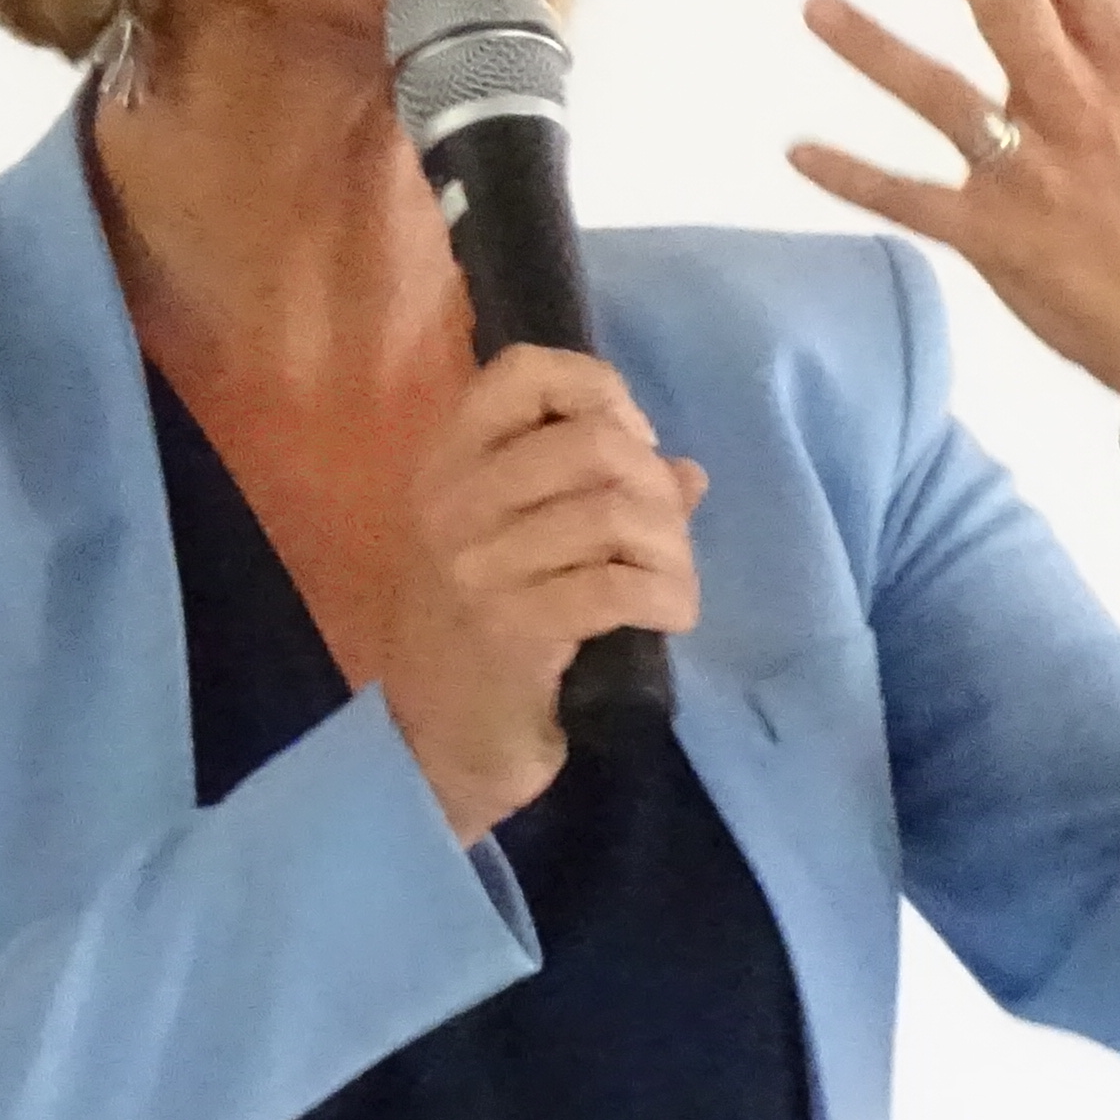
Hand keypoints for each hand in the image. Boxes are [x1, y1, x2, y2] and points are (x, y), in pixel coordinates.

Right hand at [374, 347, 709, 843]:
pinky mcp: (510, 629)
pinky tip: (669, 615)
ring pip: (615, 512)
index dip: (598, 390)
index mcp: (446, 466)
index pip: (522, 372)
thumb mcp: (517, 549)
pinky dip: (667, 596)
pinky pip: (618, 586)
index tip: (629, 443)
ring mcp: (475, 566)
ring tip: (669, 581)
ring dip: (671, 549)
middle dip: (654, 485)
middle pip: (592, 441)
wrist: (432, 746)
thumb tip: (687, 471)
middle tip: (662, 535)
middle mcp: (451, 503)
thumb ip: (597, 497)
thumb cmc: (481, 637)